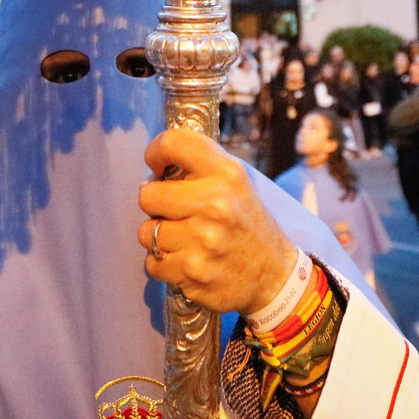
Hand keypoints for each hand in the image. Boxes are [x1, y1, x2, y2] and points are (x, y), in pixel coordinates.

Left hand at [137, 129, 296, 315]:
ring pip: (146, 232)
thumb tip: (152, 173)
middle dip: (155, 204)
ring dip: (158, 237)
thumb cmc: (244, 222)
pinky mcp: (193, 273)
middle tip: (173, 210)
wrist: (272, 275)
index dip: (156, 152)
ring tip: (182, 238)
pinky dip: (163, 263)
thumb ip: (198, 166)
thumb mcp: (234, 182)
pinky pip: (152, 263)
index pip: (173, 144)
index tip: (158, 167)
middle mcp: (215, 205)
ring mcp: (203, 241)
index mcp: (226, 174)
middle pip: (147, 195)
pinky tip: (185, 259)